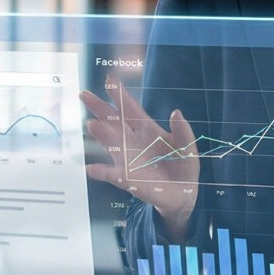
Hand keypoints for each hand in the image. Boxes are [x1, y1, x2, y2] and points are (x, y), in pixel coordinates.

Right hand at [82, 78, 198, 234]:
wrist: (182, 194)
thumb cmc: (184, 166)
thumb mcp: (188, 147)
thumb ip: (183, 131)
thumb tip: (176, 111)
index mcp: (148, 130)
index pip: (131, 109)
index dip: (120, 95)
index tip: (110, 80)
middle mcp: (133, 141)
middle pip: (113, 121)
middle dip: (99, 108)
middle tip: (84, 94)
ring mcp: (128, 158)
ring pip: (110, 143)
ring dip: (101, 134)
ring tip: (91, 124)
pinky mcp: (127, 178)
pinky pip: (110, 174)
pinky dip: (101, 172)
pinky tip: (90, 168)